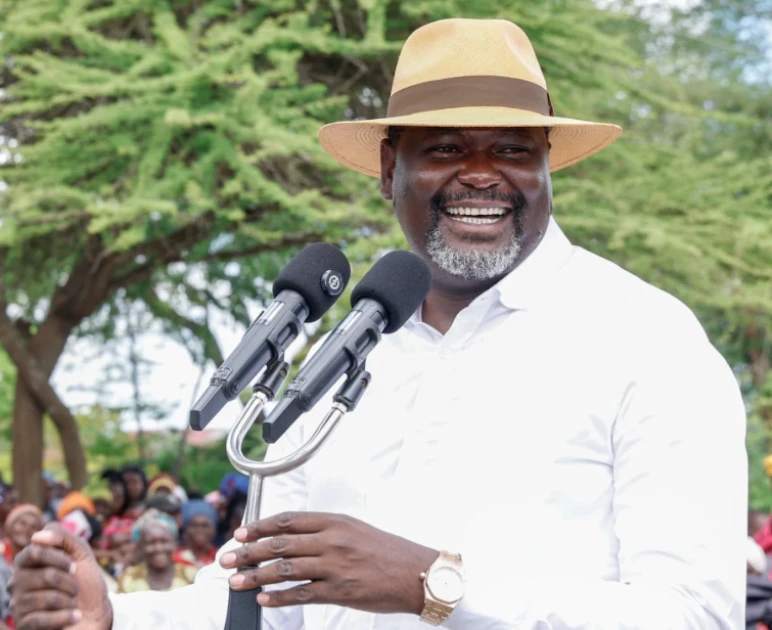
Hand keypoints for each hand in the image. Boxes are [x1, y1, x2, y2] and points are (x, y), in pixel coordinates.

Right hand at [9, 523, 111, 629]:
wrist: (95, 612)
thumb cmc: (85, 581)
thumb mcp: (80, 552)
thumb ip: (61, 536)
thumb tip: (36, 537)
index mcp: (27, 562)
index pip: (35, 552)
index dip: (60, 558)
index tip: (75, 567)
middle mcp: (17, 583)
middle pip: (46, 576)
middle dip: (70, 582)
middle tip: (75, 588)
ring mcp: (19, 606)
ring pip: (48, 598)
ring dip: (70, 600)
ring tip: (72, 603)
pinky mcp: (24, 626)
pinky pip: (43, 620)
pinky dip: (67, 616)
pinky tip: (75, 616)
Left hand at [220, 511, 437, 613]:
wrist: (415, 572)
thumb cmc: (386, 551)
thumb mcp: (355, 529)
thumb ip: (325, 531)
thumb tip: (290, 536)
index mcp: (335, 521)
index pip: (288, 520)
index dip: (261, 526)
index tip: (241, 532)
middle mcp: (332, 540)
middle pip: (280, 544)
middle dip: (249, 551)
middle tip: (227, 558)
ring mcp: (335, 566)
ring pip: (286, 570)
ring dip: (256, 576)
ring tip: (236, 581)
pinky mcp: (340, 591)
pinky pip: (302, 594)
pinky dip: (279, 598)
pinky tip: (264, 600)